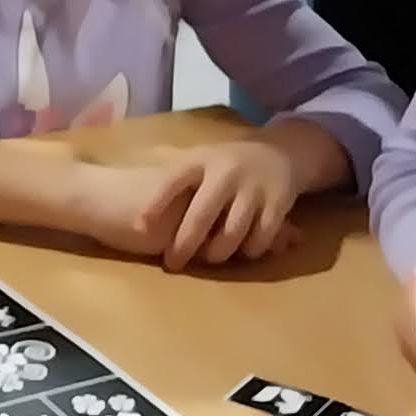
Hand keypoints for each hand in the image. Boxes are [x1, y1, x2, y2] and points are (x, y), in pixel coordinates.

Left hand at [72, 138, 303, 268]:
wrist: (281, 152)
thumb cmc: (227, 164)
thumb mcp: (199, 162)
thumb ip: (174, 180)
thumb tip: (134, 214)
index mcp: (201, 160)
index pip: (173, 180)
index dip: (155, 203)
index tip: (139, 226)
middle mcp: (226, 172)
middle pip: (201, 215)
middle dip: (184, 244)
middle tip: (172, 263)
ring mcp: (253, 187)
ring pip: (231, 232)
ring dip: (217, 253)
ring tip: (208, 260)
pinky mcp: (278, 203)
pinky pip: (260, 237)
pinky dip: (249, 251)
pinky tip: (241, 254)